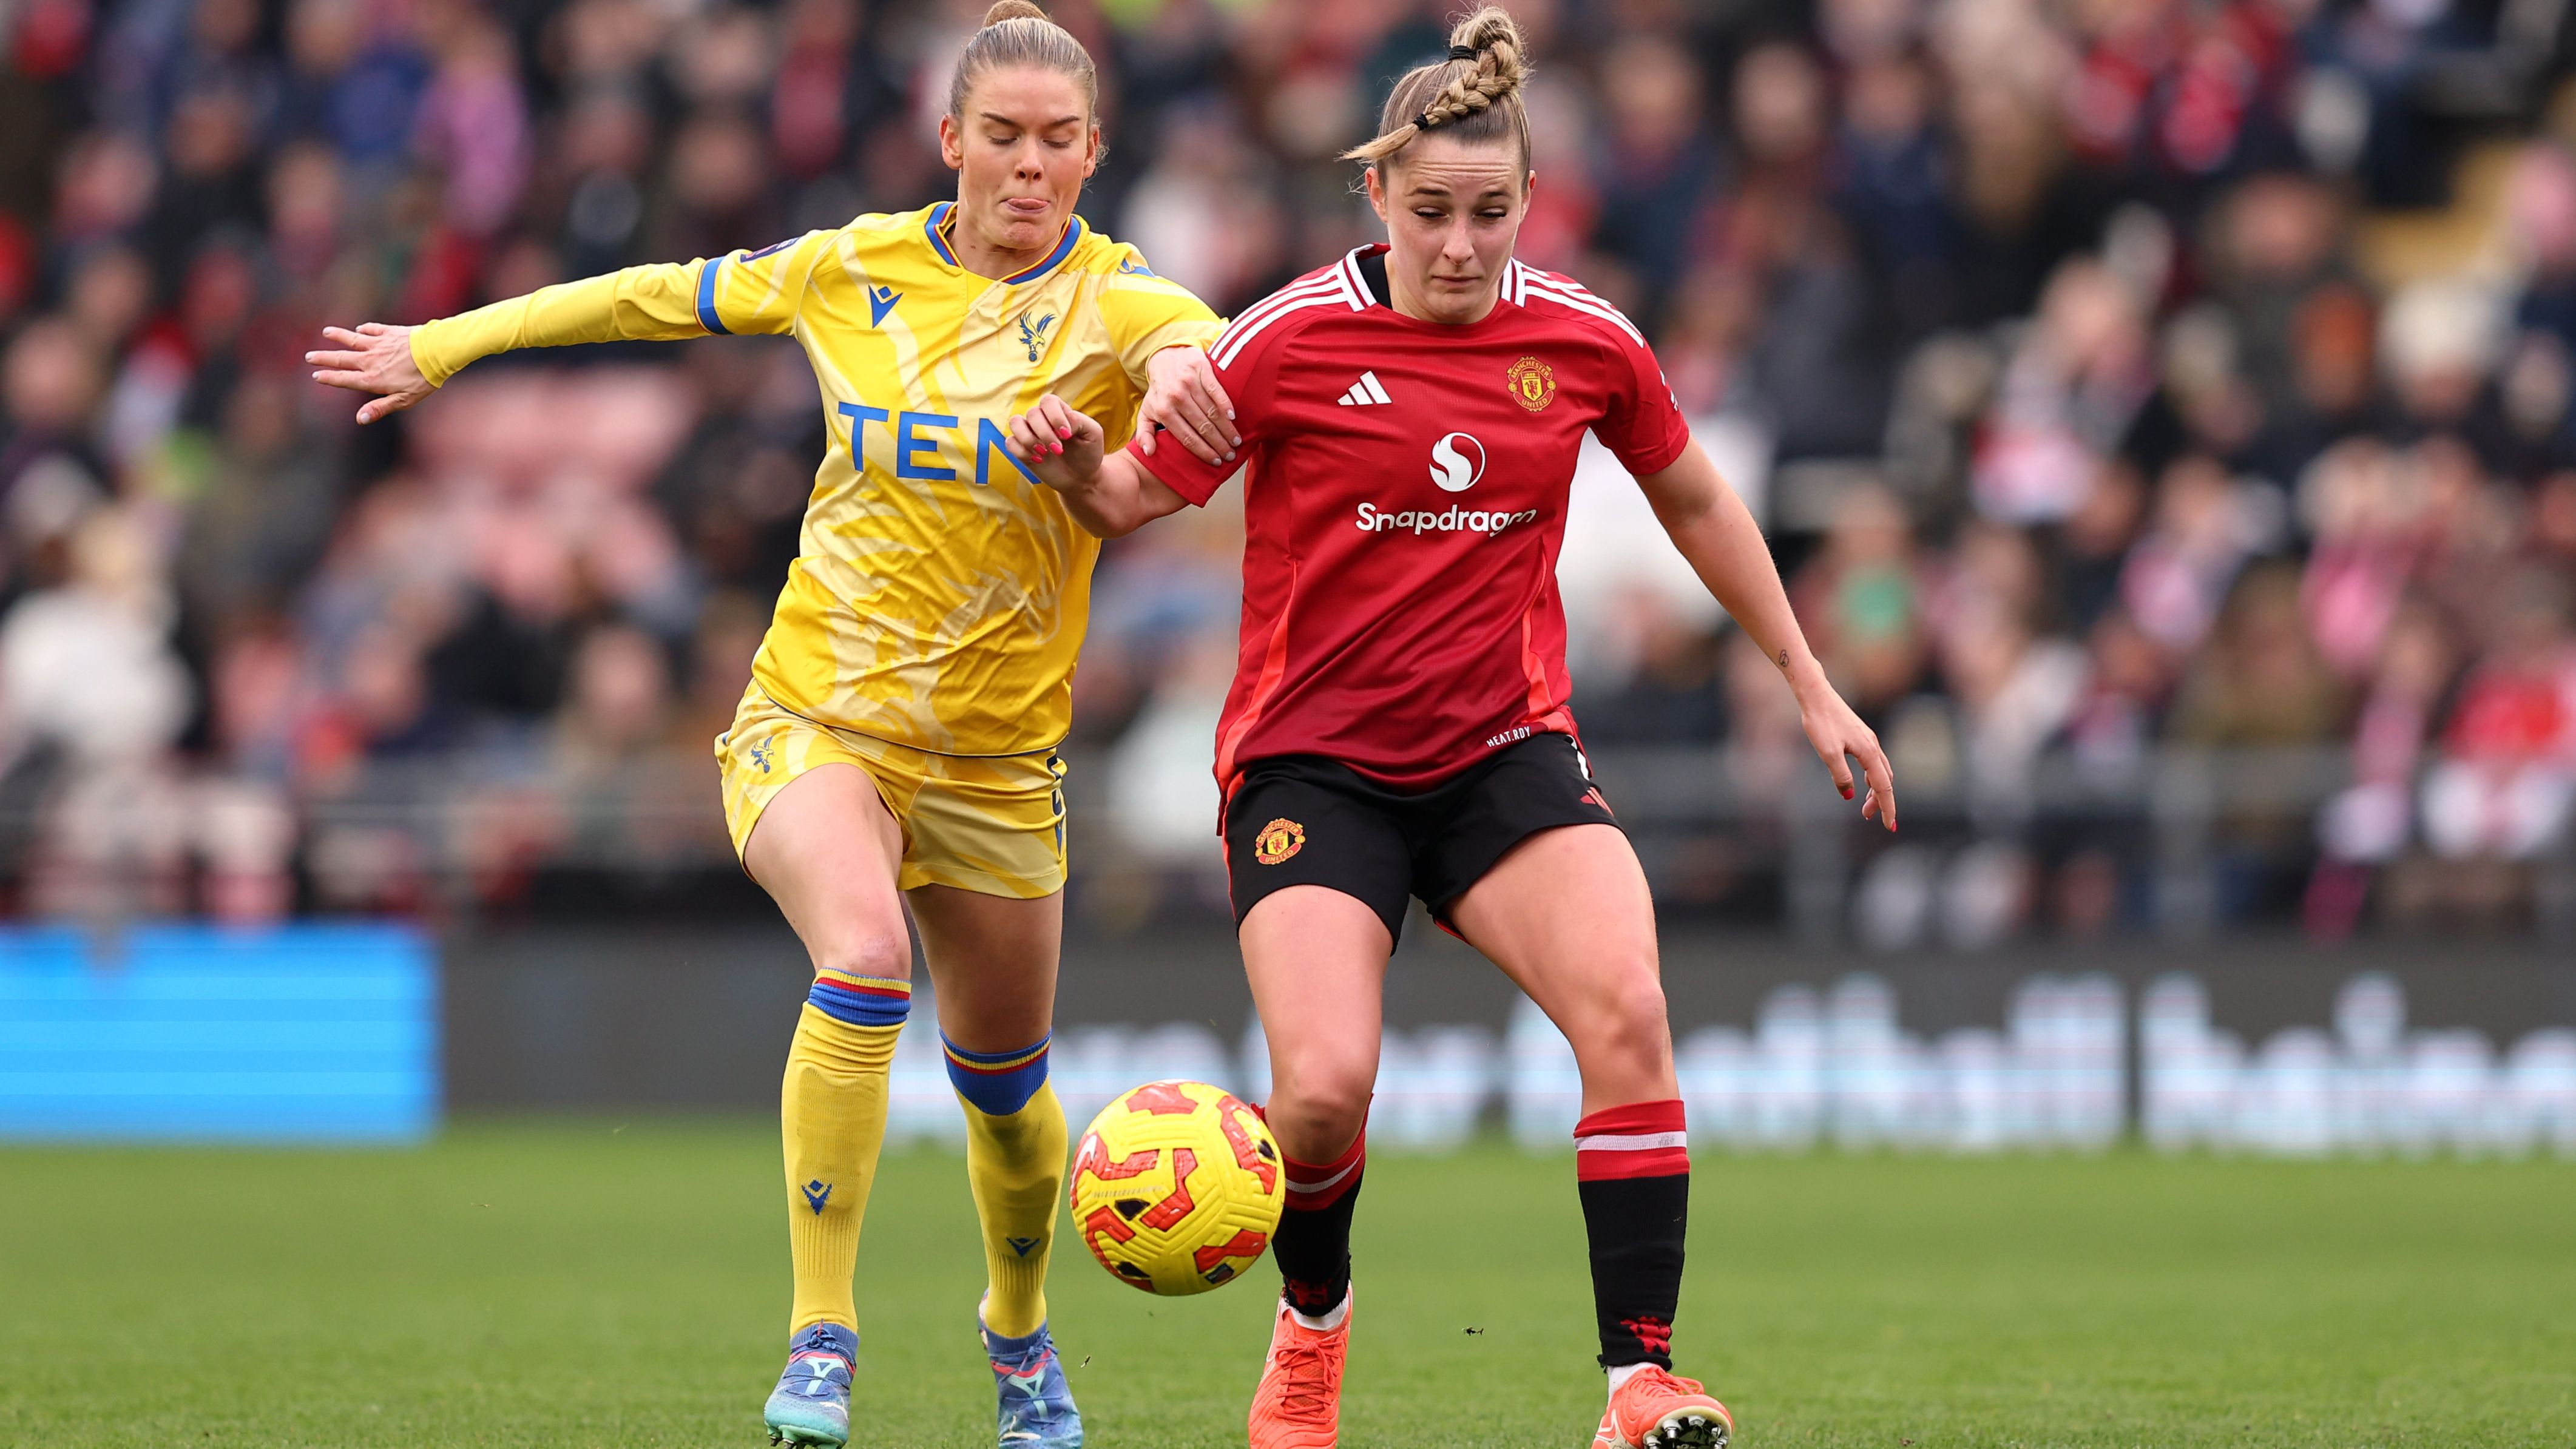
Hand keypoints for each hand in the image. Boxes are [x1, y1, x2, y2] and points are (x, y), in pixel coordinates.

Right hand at [306, 323, 431, 423]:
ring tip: (326, 333)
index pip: (345, 379)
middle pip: (342, 359)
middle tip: (309, 356)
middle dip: (324, 358)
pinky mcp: (389, 333)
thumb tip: (360, 419)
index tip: (316, 375)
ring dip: (338, 336)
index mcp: (372, 379)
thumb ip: (380, 408)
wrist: (436, 352)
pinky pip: (372, 329)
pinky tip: (359, 329)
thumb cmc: (423, 380)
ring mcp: (379, 344)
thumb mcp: (403, 400)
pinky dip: (364, 329)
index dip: (330, 378)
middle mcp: (370, 360)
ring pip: (352, 339)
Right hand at [1004, 394, 1106, 490]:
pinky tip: (1038, 460)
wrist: (1082, 478)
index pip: (1048, 401)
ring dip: (1029, 439)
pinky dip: (1022, 452)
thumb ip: (1080, 420)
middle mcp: (1041, 418)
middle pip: (1032, 413)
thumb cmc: (1088, 452)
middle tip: (1059, 450)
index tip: (1067, 435)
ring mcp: (1030, 433)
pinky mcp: (1021, 449)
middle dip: (1045, 434)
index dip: (1055, 417)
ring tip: (1044, 453)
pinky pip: (1010, 443)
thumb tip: (1063, 421)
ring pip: (1015, 422)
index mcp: (1059, 410)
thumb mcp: (1093, 433)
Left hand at [1136, 344, 1236, 465]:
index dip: (1202, 451)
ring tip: (1236, 441)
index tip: (1215, 461)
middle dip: (1218, 444)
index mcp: (1163, 411)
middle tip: (1230, 455)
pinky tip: (1233, 418)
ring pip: (1211, 411)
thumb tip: (1148, 453)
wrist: (1165, 358)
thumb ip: (1144, 434)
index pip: (1186, 437)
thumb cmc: (1159, 391)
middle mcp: (1176, 397)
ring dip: (1226, 429)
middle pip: (1202, 427)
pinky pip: (1216, 391)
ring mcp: (1189, 383)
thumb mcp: (1146, 412)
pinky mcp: (1201, 370)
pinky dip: (1226, 404)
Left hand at [1793, 672, 1896, 830]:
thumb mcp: (1827, 753)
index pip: (1884, 787)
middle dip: (1881, 801)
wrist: (1816, 695)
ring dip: (1877, 790)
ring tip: (1865, 805)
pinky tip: (1861, 781)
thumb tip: (1849, 795)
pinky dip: (1872, 777)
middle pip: (1885, 781)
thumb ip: (1840, 775)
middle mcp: (1873, 746)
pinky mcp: (1861, 736)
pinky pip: (1874, 762)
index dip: (1888, 808)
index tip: (1890, 827)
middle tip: (1868, 817)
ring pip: (1881, 771)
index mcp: (1869, 752)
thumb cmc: (1820, 722)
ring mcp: (1869, 740)